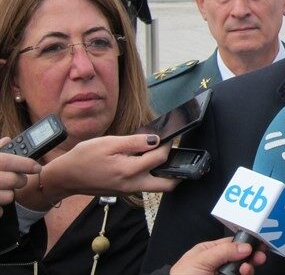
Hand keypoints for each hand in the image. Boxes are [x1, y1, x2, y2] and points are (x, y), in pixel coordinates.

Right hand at [0, 138, 41, 215]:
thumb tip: (6, 140)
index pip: (9, 161)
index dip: (26, 164)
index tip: (37, 167)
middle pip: (14, 180)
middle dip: (20, 180)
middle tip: (20, 179)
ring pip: (9, 197)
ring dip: (9, 194)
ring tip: (2, 190)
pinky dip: (0, 209)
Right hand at [33, 135, 177, 204]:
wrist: (65, 177)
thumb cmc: (84, 157)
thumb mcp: (109, 143)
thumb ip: (135, 142)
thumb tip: (156, 140)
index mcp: (130, 171)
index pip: (159, 158)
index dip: (167, 144)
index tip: (169, 135)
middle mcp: (132, 185)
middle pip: (167, 184)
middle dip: (177, 171)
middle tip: (176, 154)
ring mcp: (128, 191)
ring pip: (156, 187)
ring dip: (164, 173)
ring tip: (162, 155)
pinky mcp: (124, 191)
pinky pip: (144, 185)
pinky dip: (150, 174)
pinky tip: (145, 161)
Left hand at [169, 237, 266, 274]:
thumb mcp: (201, 259)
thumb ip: (223, 251)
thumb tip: (245, 247)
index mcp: (209, 251)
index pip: (231, 243)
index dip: (245, 242)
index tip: (258, 242)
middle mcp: (218, 263)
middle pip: (240, 256)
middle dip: (251, 255)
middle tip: (261, 255)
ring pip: (242, 269)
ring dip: (248, 266)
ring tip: (247, 268)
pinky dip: (245, 274)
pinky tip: (245, 273)